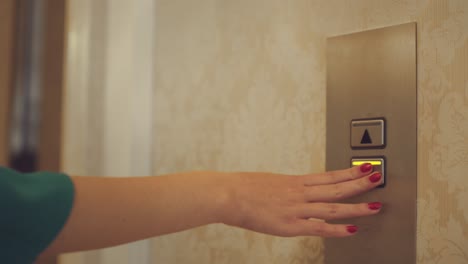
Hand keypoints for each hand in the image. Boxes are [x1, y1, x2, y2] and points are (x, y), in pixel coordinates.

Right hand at [221, 164, 381, 236]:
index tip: (364, 167)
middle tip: (378, 178)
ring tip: (374, 205)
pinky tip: (351, 230)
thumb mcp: (269, 182)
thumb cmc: (244, 188)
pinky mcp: (290, 225)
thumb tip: (295, 191)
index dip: (349, 172)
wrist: (229, 194)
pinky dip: (336, 229)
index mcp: (295, 182)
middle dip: (360, 183)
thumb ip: (286, 189)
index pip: (329, 176)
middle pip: (336, 187)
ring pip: (332, 206)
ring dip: (356, 206)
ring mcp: (296, 209)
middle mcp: (300, 193)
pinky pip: (318, 228)